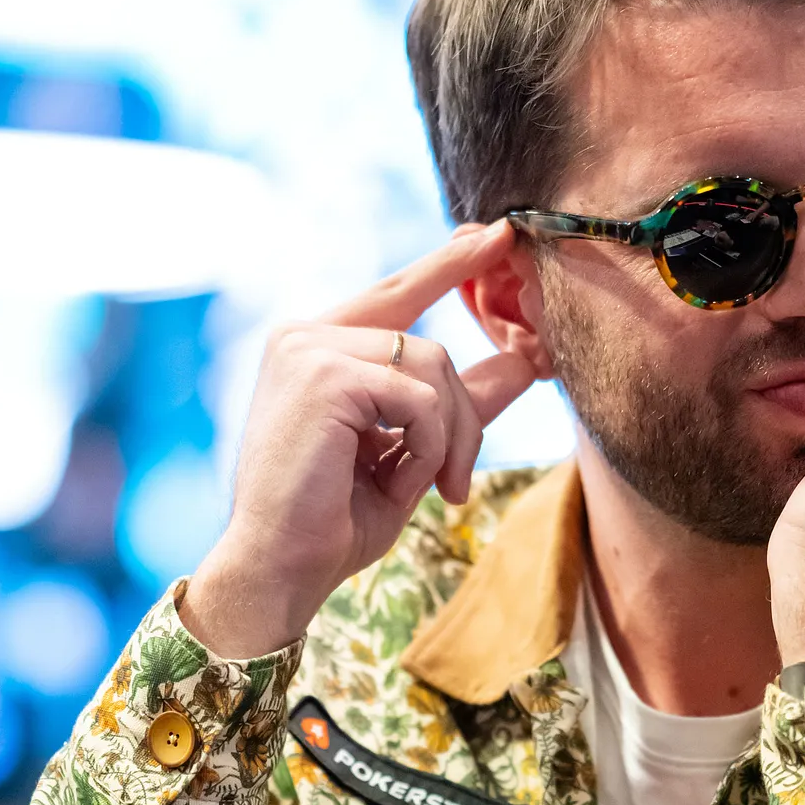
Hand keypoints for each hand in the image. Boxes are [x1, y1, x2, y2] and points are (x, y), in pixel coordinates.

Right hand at [180, 222, 535, 656]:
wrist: (279, 569)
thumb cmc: (333, 521)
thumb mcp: (412, 454)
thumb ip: (459, 404)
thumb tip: (525, 362)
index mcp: (317, 348)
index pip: (395, 294)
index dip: (450, 265)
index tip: (497, 235)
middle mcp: (306, 335)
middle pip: (430, 345)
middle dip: (465, 413)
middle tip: (460, 480)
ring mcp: (311, 348)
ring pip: (434, 370)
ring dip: (451, 439)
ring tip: (432, 488)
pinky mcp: (325, 374)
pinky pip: (421, 399)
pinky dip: (429, 448)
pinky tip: (404, 482)